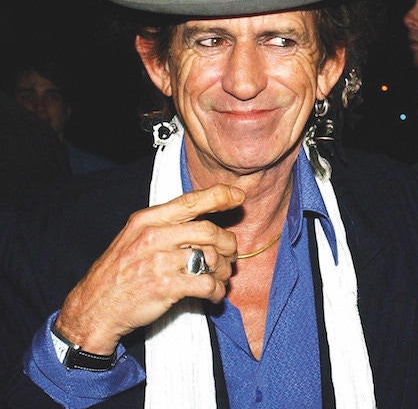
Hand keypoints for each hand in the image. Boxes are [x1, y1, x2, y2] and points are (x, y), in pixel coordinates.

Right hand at [53, 184, 243, 354]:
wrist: (94, 308)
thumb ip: (165, 226)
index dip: (219, 196)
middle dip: (228, 243)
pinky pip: (207, 284)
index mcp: (147, 219)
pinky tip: (214, 295)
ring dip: (224, 270)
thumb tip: (203, 221)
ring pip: (212, 257)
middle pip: (209, 231)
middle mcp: (154, 236)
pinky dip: (217, 291)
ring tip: (221, 278)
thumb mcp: (134, 238)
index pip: (191, 201)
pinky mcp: (166, 286)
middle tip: (231, 256)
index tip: (237, 196)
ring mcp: (160, 261)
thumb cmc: (119, 272)